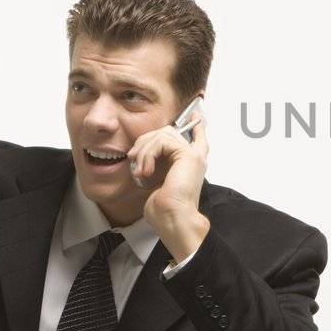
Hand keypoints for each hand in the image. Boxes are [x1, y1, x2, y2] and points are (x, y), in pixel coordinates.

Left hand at [132, 109, 211, 259]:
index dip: (195, 122)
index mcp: (190, 162)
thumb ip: (154, 164)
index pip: (197, 134)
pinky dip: (148, 154)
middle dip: (145, 141)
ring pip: (162, 134)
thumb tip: (138, 155)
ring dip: (144, 151)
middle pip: (167, 131)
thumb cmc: (163, 207)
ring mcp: (194, 154)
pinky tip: (146, 171)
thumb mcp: (155, 180)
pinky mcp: (188, 155)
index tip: (196, 112)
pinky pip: (162, 141)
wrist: (172, 219)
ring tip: (139, 170)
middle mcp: (196, 156)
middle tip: (133, 158)